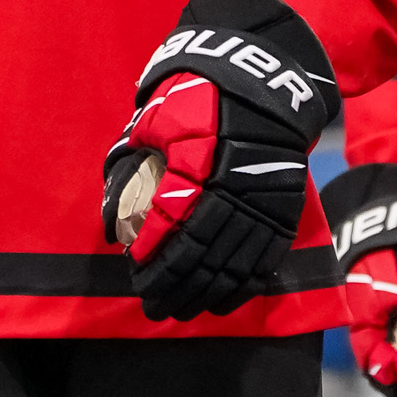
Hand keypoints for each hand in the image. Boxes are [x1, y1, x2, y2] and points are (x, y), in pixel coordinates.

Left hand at [103, 0, 336, 322]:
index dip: (152, 257)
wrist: (264, 85)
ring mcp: (261, 205)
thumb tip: (112, 205)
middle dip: (173, 288)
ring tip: (182, 311)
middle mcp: (232, 191)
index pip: (170, 227)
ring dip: (204, 295)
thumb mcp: (161, 119)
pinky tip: (222, 303)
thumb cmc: (202, 98)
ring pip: (231, 265)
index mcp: (198, 167)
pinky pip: (264, 261)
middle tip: (154, 309)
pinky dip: (242, 287)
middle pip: (200, 256)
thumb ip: (137, 159)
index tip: (135, 274)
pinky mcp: (283, 212)